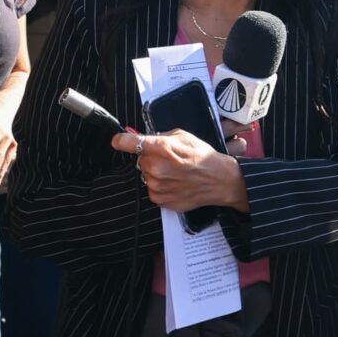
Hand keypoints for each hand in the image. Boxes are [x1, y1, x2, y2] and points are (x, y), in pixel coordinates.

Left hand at [115, 126, 248, 212]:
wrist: (219, 180)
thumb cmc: (203, 157)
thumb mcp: (183, 136)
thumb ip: (161, 136)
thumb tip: (146, 139)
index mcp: (161, 147)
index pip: (129, 143)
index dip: (121, 140)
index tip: (118, 141)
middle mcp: (155, 167)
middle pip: (140, 160)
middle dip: (150, 158)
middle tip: (169, 160)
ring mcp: (156, 185)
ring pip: (146, 175)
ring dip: (156, 173)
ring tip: (175, 173)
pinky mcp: (159, 200)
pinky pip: (152, 189)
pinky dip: (160, 186)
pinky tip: (175, 183)